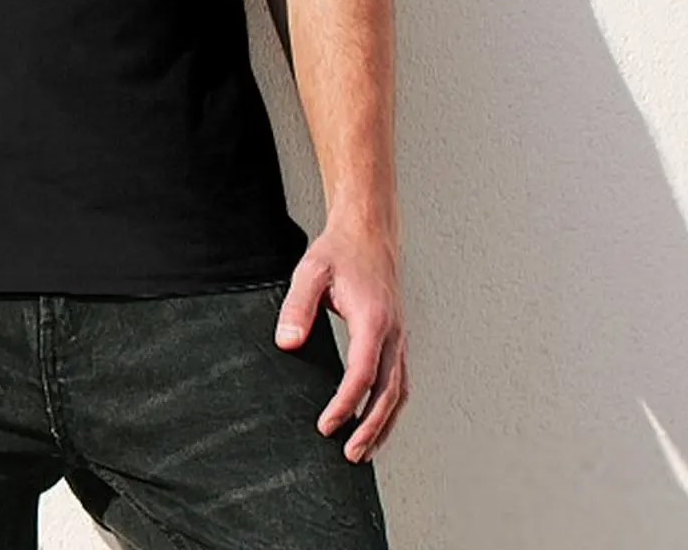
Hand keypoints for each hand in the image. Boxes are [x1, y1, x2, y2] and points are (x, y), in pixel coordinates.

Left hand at [273, 219, 408, 463]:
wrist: (369, 231)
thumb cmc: (339, 251)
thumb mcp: (310, 271)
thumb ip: (297, 308)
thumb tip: (287, 344)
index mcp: (373, 319)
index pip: (363, 374)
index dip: (345, 404)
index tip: (326, 426)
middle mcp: (394, 333)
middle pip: (389, 393)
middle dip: (370, 428)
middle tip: (350, 455)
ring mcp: (400, 336)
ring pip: (399, 391)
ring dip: (384, 424)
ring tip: (364, 451)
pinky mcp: (397, 337)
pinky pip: (399, 380)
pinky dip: (390, 406)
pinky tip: (375, 421)